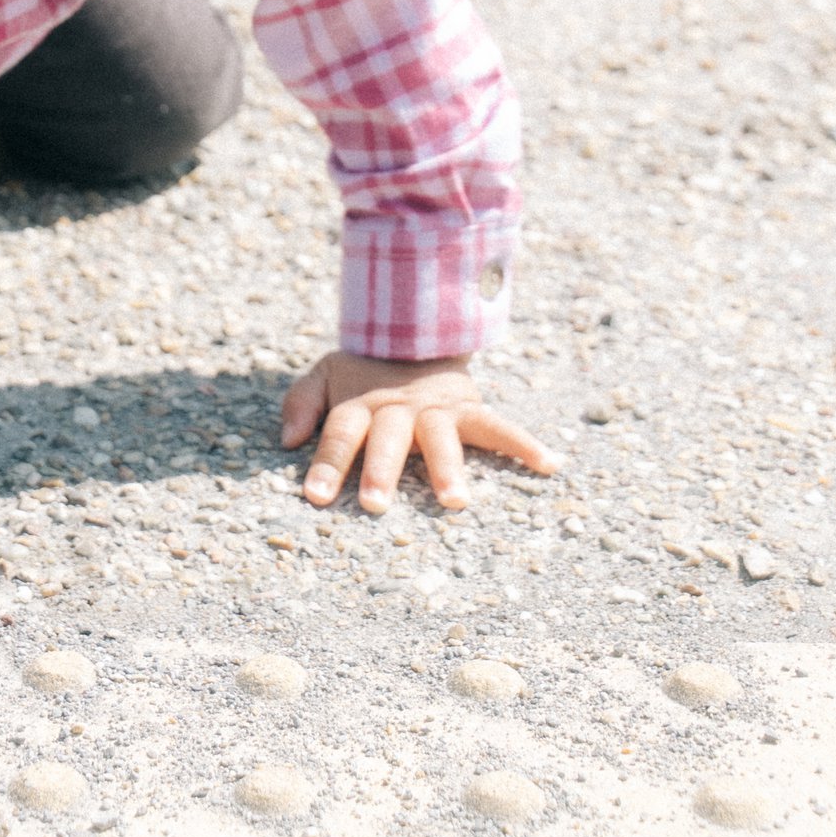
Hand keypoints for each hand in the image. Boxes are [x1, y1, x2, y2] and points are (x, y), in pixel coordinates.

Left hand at [281, 349, 557, 512]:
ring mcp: (436, 409)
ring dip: (446, 467)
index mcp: (360, 403)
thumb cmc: (363, 371)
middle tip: (376, 505)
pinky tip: (549, 465)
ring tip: (455, 500)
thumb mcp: (325, 375)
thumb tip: (286, 441)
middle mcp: (398, 408)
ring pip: (441, 438)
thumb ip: (303, 403)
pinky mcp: (468, 408)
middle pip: (388, 439)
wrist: (412, 332)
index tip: (315, 497)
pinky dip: (524, 444)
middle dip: (381, 470)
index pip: (339, 434)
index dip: (327, 464)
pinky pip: (499, 426)